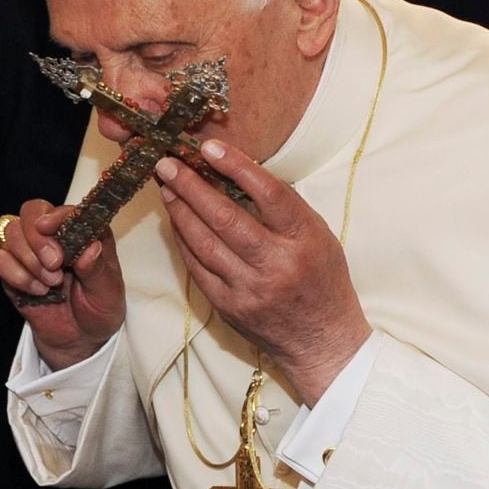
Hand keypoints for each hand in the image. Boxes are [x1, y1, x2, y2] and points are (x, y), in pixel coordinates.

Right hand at [0, 200, 124, 367]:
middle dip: (37, 238)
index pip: (63, 208)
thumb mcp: (108, 293)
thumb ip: (98, 270)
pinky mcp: (13, 272)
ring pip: (10, 232)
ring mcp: (30, 253)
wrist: (80, 340)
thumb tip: (90, 249)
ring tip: (50, 283)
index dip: (54, 215)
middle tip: (55, 264)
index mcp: (83, 231)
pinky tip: (36, 290)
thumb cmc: (98, 310)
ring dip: (28, 258)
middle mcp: (55, 236)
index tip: (49, 228)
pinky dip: (14, 274)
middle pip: (30, 212)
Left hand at [153, 139, 367, 401]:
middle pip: (225, 217)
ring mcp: (249, 289)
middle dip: (191, 186)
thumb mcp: (318, 236)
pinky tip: (176, 221)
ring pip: (204, 242)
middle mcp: (276, 264)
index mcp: (305, 240)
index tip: (210, 147)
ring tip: (166, 186)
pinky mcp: (228, 307)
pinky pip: (197, 268)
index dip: (237, 167)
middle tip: (168, 163)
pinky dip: (183, 241)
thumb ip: (285, 208)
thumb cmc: (322, 280)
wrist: (321, 341)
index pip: (269, 194)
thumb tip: (239, 172)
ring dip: (180, 211)